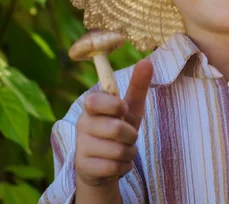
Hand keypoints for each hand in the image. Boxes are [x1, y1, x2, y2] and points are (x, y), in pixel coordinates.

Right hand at [75, 59, 153, 187]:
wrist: (102, 165)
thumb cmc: (118, 131)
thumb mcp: (130, 109)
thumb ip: (137, 86)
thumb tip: (146, 61)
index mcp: (91, 105)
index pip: (97, 101)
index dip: (115, 106)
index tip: (123, 110)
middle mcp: (82, 124)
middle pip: (116, 129)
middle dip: (131, 135)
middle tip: (128, 136)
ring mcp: (81, 146)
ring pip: (118, 150)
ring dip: (128, 153)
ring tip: (122, 151)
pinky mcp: (84, 167)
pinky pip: (114, 167)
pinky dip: (123, 167)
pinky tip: (116, 164)